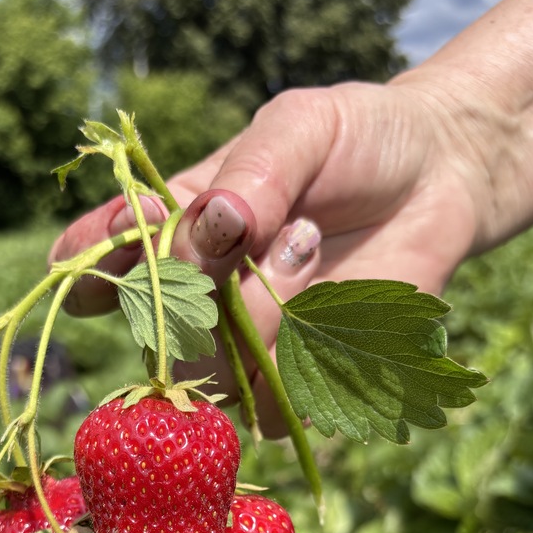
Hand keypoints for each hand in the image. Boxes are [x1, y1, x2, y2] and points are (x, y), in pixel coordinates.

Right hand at [50, 79, 484, 431]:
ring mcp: (244, 345)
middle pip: (159, 329)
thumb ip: (255, 168)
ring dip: (264, 314)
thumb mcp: (304, 126)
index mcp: (175, 228)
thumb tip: (217, 223)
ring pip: (217, 371)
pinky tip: (336, 301)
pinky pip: (272, 405)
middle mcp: (198, 295)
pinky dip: (304, 358)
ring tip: (311, 244)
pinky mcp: (296, 382)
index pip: (104, 260)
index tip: (113, 242)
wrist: (440, 181)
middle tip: (271, 226)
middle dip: (206, 281)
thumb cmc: (358, 142)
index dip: (93, 263)